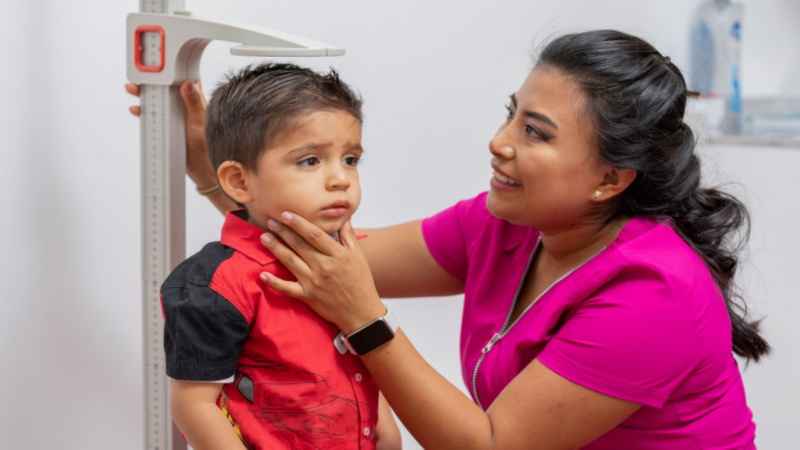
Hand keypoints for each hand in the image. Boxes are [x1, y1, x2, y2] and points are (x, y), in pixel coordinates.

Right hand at [125, 81, 214, 185]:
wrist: (205, 168)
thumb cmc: (209, 145)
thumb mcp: (200, 122)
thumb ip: (194, 103)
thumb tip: (188, 84)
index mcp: (196, 102)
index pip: (183, 81)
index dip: (171, 73)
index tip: (158, 68)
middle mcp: (186, 108)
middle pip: (166, 90)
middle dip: (152, 84)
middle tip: (140, 79)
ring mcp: (177, 118)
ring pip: (159, 103)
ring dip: (146, 97)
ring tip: (133, 90)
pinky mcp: (170, 128)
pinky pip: (155, 117)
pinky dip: (146, 112)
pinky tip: (137, 110)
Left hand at [259, 213, 385, 332]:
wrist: (361, 312)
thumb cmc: (361, 282)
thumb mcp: (358, 256)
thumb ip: (348, 236)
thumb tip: (343, 217)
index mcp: (337, 255)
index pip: (314, 234)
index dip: (298, 223)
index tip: (286, 214)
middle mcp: (323, 267)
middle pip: (299, 245)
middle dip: (283, 231)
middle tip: (270, 221)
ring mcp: (314, 282)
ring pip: (290, 261)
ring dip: (276, 248)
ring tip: (264, 237)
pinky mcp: (307, 296)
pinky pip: (287, 288)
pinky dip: (274, 282)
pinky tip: (262, 274)